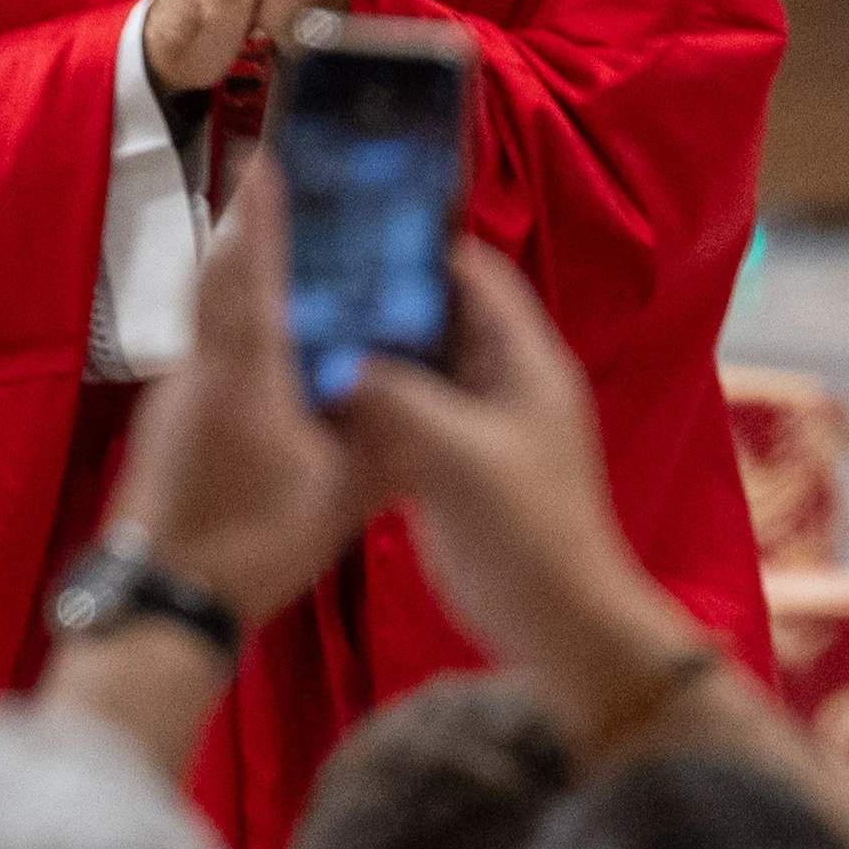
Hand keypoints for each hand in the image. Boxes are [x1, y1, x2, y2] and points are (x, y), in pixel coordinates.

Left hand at [110, 159, 377, 626]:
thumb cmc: (250, 550)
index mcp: (245, 379)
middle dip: (248, 232)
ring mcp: (173, 397)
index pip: (251, 275)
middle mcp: (199, 372)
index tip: (266, 161)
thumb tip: (421, 406)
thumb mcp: (338, 502)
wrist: (160, 606)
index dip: (262, 217)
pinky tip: (261, 343)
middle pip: (219, 282)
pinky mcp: (165, 425)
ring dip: (236, 277)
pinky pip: (201, 352)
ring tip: (279, 252)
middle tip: (278, 188)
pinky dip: (229, 326)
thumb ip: (382, 447)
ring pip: (206, 318)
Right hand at [337, 241, 641, 682]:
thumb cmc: (528, 529)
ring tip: (292, 326)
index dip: (421, 245)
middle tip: (302, 276)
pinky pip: (399, 418)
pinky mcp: (444, 465)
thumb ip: (397, 397)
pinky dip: (361, 405)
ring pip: (411, 368)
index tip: (352, 227)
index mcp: (523, 361)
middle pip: (434, 317)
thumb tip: (334, 357)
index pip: (474, 274)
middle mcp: (497, 381)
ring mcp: (470, 425)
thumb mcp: (460, 453)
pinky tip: (306, 396)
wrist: (556, 621)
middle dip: (376, 297)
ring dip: (363, 353)